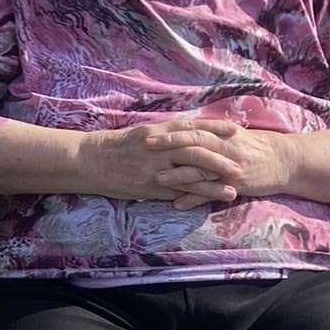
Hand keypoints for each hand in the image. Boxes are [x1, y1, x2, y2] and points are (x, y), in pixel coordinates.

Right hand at [78, 122, 243, 207]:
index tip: (235, 128)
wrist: (88, 161)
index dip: (214, 128)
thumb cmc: (113, 146)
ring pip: (189, 174)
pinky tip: (208, 201)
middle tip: (241, 165)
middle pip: (196, 151)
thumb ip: (163, 134)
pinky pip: (175, 191)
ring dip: (213, 183)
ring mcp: (153, 168)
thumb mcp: (139, 133)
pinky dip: (194, 196)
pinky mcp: (148, 186)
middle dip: (220, 159)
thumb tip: (186, 134)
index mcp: (156, 130)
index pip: (191, 127)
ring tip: (234, 189)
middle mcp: (157, 148)